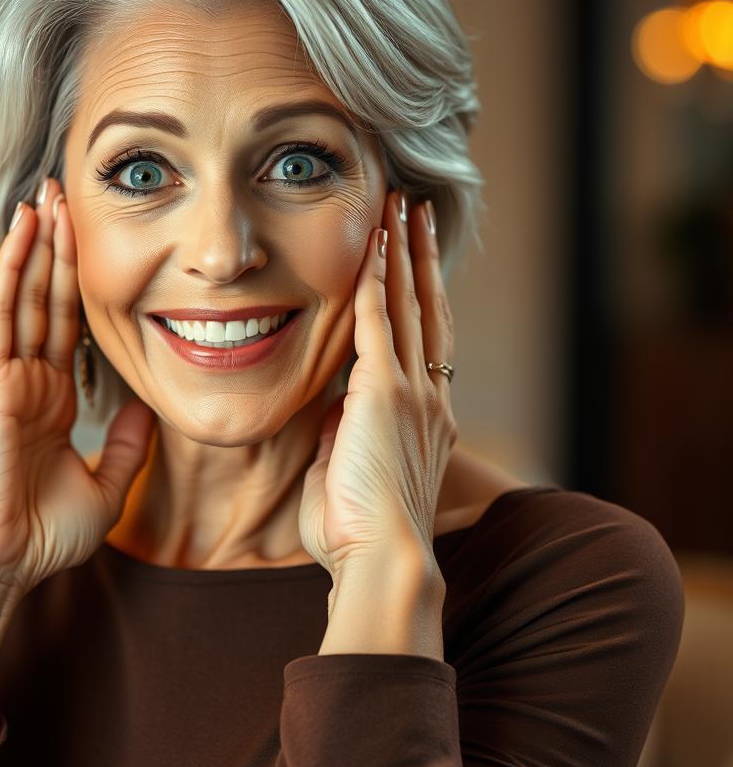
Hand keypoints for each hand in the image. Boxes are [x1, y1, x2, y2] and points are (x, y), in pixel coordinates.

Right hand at [0, 177, 157, 600]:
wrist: (2, 568)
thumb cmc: (43, 537)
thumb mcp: (107, 486)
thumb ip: (126, 445)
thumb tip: (149, 405)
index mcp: (52, 401)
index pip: (69, 327)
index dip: (79, 283)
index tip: (92, 241)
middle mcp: (28, 382)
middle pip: (47, 300)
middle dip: (59, 247)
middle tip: (69, 194)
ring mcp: (6, 379)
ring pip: (24, 296)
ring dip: (36, 245)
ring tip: (48, 195)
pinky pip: (3, 317)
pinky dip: (12, 271)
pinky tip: (23, 232)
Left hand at [298, 190, 458, 582]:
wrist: (381, 560)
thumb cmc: (359, 531)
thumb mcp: (352, 472)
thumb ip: (346, 434)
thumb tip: (336, 411)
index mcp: (426, 415)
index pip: (425, 338)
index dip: (420, 293)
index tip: (414, 258)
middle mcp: (430, 395)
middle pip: (427, 307)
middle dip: (421, 254)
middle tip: (419, 209)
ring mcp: (413, 390)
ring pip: (408, 303)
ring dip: (404, 250)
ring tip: (404, 205)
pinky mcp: (386, 392)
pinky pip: (378, 320)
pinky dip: (376, 277)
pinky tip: (375, 241)